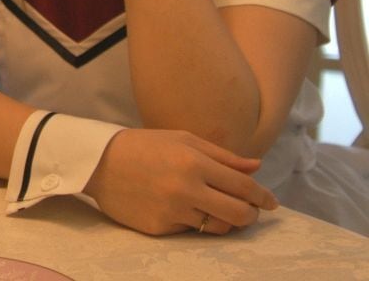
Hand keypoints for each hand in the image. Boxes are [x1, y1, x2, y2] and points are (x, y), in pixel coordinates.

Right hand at [83, 128, 277, 235]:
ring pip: (218, 228)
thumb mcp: (183, 140)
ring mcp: (173, 212)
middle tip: (250, 210)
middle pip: (239, 215)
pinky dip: (193, 221)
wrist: (99, 162)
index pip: (243, 187)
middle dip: (251, 214)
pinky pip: (190, 231)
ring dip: (225, 220)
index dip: (263, 196)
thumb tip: (257, 168)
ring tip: (218, 208)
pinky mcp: (160, 229)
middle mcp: (186, 189)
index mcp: (193, 162)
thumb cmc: (144, 145)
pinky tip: (181, 207)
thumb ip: (223, 156)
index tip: (272, 202)